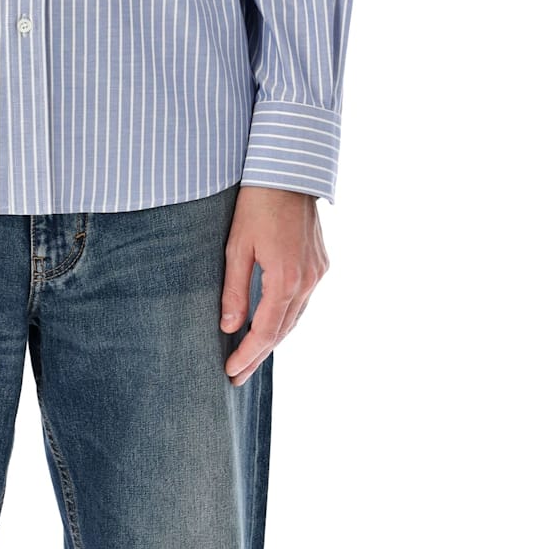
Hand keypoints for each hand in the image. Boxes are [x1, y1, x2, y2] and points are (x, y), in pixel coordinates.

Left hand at [219, 186, 328, 385]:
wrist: (288, 172)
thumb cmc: (256, 204)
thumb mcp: (236, 247)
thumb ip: (234, 290)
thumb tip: (228, 326)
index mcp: (286, 279)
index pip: (265, 331)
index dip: (247, 355)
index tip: (230, 371)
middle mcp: (308, 281)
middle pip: (282, 331)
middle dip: (259, 355)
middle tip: (237, 376)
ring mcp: (318, 273)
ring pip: (295, 318)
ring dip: (273, 339)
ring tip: (250, 357)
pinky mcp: (321, 264)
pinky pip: (303, 301)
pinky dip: (286, 318)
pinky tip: (271, 325)